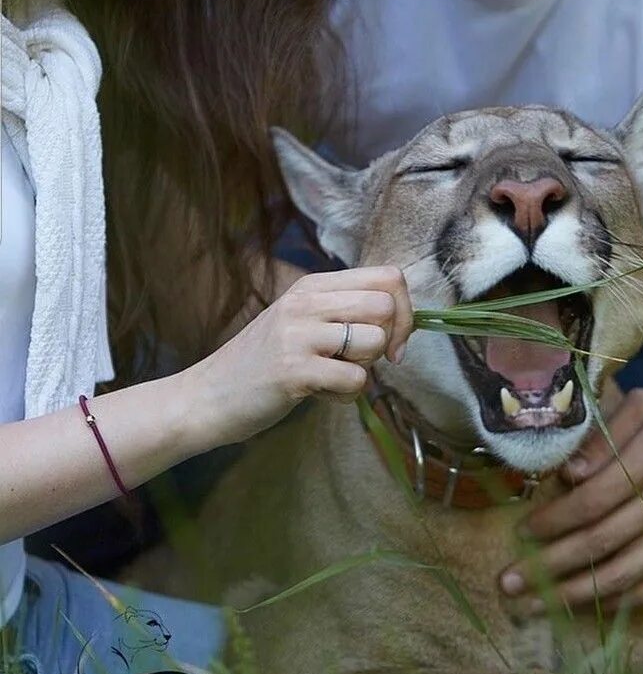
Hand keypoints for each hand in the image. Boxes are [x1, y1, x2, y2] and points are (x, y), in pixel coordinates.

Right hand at [180, 266, 412, 443]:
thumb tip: (402, 317)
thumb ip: (344, 311)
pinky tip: (322, 395)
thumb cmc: (265, 362)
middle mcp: (305, 302)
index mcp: (313, 285)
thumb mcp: (302, 321)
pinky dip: (347, 395)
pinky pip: (355, 380)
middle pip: (386, 307)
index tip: (392, 339)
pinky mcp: (293, 370)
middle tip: (367, 361)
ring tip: (336, 376)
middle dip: (391, 340)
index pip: (388, 277)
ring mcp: (297, 334)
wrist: (207, 396)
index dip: (405, 309)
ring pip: (374, 341)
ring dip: (366, 368)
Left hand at [499, 386, 642, 611]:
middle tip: (510, 582)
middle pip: (602, 544)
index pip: (593, 500)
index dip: (554, 521)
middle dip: (549, 567)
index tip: (523, 532)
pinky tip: (583, 605)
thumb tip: (567, 475)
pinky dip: (614, 602)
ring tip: (535, 605)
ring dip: (574, 595)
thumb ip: (605, 438)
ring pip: (624, 576)